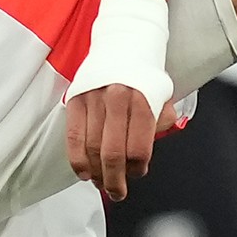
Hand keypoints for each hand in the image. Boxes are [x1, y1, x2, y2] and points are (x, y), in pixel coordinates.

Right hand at [65, 84, 166, 200]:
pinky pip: (73, 137)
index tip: (137, 173)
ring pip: (92, 149)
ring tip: (101, 183)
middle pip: (112, 154)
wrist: (122, 44)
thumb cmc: (143, 75)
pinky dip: (77, 160)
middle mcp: (116, 100)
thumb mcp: (163, 95)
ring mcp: (93, 100)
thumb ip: (160, 123)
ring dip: (96, 174)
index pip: (138, 148)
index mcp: (141, 100)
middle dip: (115, 180)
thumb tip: (145, 153)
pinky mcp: (75, 100)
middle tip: (117, 192)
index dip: (138, 169)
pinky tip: (84, 172)